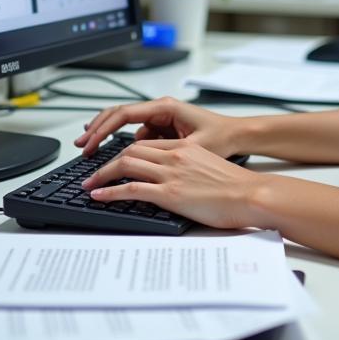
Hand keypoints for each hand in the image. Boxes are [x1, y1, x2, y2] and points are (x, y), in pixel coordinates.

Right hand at [73, 96, 240, 157]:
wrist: (238, 135)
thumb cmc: (221, 137)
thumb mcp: (192, 146)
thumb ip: (166, 150)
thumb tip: (138, 156)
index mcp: (165, 107)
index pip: (124, 114)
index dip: (103, 129)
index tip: (89, 142)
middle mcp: (160, 108)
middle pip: (119, 114)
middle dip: (97, 127)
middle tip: (80, 144)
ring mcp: (160, 116)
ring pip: (126, 122)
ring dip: (107, 133)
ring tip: (91, 148)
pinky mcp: (163, 126)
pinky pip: (138, 132)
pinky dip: (123, 140)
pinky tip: (114, 153)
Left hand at [82, 140, 258, 229]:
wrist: (250, 194)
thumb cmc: (235, 187)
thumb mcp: (208, 168)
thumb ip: (189, 167)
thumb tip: (176, 179)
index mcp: (183, 148)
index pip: (145, 144)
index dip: (123, 152)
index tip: (112, 162)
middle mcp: (174, 156)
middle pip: (130, 150)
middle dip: (106, 161)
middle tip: (92, 172)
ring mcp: (171, 174)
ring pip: (126, 164)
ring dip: (101, 175)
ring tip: (88, 184)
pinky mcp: (170, 194)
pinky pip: (132, 188)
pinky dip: (110, 191)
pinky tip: (98, 195)